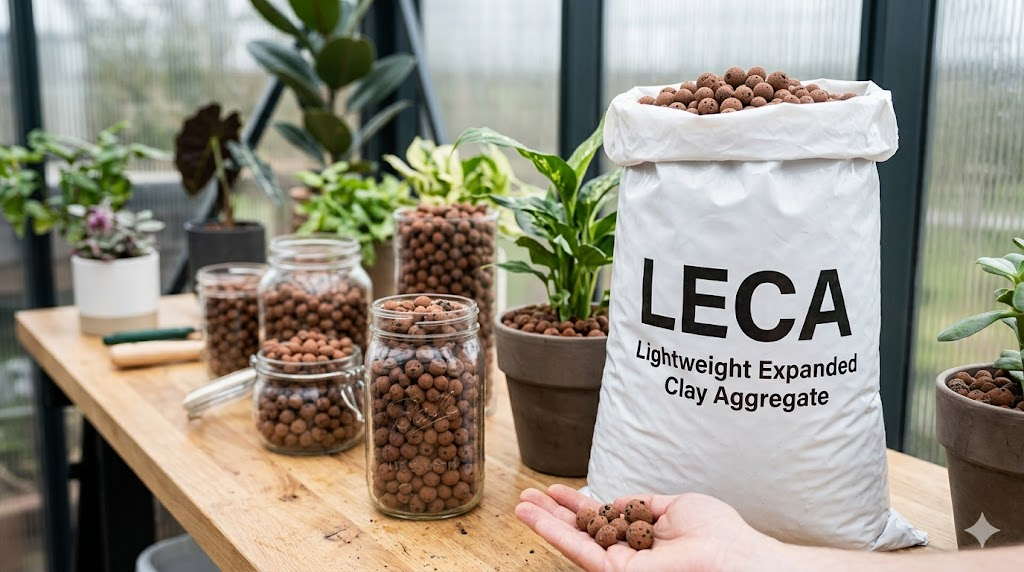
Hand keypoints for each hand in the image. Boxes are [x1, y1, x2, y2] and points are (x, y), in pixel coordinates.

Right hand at [515, 484, 783, 571]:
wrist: (734, 557)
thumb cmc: (718, 534)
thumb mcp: (676, 507)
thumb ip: (642, 504)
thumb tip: (616, 500)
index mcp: (642, 537)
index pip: (602, 520)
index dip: (578, 504)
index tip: (557, 490)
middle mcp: (628, 553)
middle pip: (582, 532)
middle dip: (553, 514)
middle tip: (527, 496)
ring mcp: (621, 565)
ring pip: (573, 542)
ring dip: (545, 523)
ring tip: (520, 504)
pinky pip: (580, 551)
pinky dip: (554, 533)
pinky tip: (536, 518)